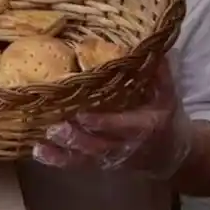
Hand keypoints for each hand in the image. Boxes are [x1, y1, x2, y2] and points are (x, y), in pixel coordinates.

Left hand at [34, 61, 193, 177]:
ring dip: (62, 149)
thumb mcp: (167, 95)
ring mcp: (110, 157)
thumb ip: (159, 73)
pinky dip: (58, 160)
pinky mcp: (99, 163)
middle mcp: (125, 145)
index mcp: (144, 126)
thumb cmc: (165, 118)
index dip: (102, 122)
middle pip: (98, 145)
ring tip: (40, 139)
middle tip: (53, 126)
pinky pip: (78, 164)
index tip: (81, 114)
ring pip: (85, 157)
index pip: (121, 126)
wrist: (171, 154)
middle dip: (75, 137)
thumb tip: (150, 45)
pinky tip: (39, 151)